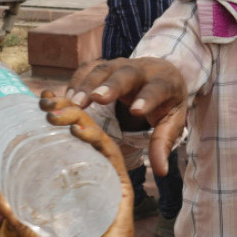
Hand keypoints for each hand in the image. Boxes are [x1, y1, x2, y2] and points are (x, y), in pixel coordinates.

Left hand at [0, 92, 133, 236]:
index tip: (39, 98)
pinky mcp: (119, 184)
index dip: (56, 110)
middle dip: (65, 108)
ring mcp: (106, 174)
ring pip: (95, 135)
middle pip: (81, 127)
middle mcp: (90, 167)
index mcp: (71, 169)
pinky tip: (78, 131)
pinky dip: (96, 138)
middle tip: (45, 102)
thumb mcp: (21, 219)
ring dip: (77, 117)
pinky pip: (110, 155)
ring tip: (56, 113)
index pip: (66, 132)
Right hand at [66, 57, 185, 176]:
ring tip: (74, 103)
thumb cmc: (165, 102)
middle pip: (126, 73)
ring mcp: (120, 64)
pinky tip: (65, 98)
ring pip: (103, 69)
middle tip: (97, 99)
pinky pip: (87, 69)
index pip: (157, 88)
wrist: (158, 74)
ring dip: (87, 85)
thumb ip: (163, 143)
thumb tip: (161, 172)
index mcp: (164, 81)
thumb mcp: (171, 121)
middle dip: (111, 86)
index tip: (135, 112)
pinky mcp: (103, 66)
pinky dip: (76, 81)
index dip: (146, 99)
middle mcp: (141, 69)